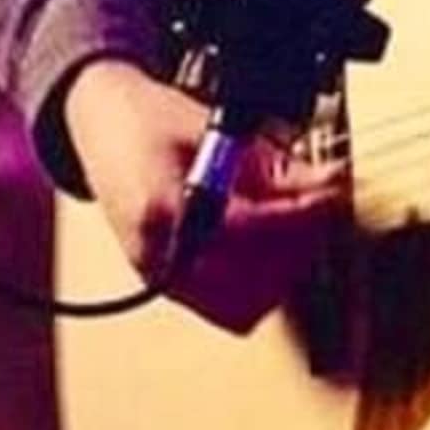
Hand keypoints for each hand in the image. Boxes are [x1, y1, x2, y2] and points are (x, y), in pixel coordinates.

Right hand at [60, 56, 345, 334]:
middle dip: (295, 246)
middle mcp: (155, 254)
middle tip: (320, 209)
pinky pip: (225, 310)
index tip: (331, 196)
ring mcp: (157, 276)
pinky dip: (257, 287)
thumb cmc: (147, 119)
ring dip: (280, 271)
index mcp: (160, 207)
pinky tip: (269, 250)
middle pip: (249, 281)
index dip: (299, 216)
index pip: (247, 231)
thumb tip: (328, 185)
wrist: (98, 123)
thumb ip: (272, 165)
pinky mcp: (165, 285)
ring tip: (295, 229)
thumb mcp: (216, 128)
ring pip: (243, 308)